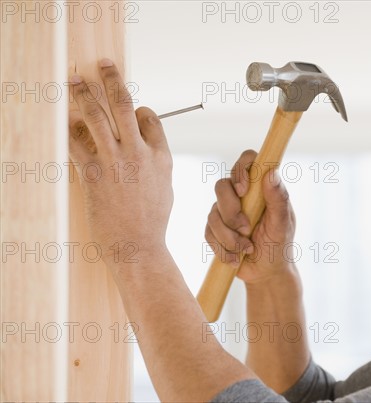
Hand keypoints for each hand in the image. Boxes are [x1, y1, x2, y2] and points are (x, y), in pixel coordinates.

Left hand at [68, 59, 172, 264]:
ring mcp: (115, 162)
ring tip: (73, 81)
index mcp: (161, 156)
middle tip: (103, 64)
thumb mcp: (164, 186)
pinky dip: (67, 129)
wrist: (138, 246)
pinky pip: (75, 143)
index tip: (131, 109)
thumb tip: (143, 147)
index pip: (148, 116)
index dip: (137, 108)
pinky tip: (61, 120)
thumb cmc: (152, 220)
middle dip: (112, 80)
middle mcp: (139, 153)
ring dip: (82, 94)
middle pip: (123, 106)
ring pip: (96, 117)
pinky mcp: (93, 174)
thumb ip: (155, 162)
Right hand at [205, 150, 296, 283]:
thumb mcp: (282, 224)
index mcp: (260, 187)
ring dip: (229, 236)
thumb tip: (271, 173)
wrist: (266, 272)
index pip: (248, 161)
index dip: (240, 169)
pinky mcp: (215, 229)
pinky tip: (235, 257)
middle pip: (221, 186)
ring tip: (246, 249)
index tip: (243, 190)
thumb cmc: (280, 245)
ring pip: (213, 213)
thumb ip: (278, 199)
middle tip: (246, 229)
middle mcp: (241, 195)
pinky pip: (208, 232)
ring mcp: (225, 211)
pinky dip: (222, 248)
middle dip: (231, 212)